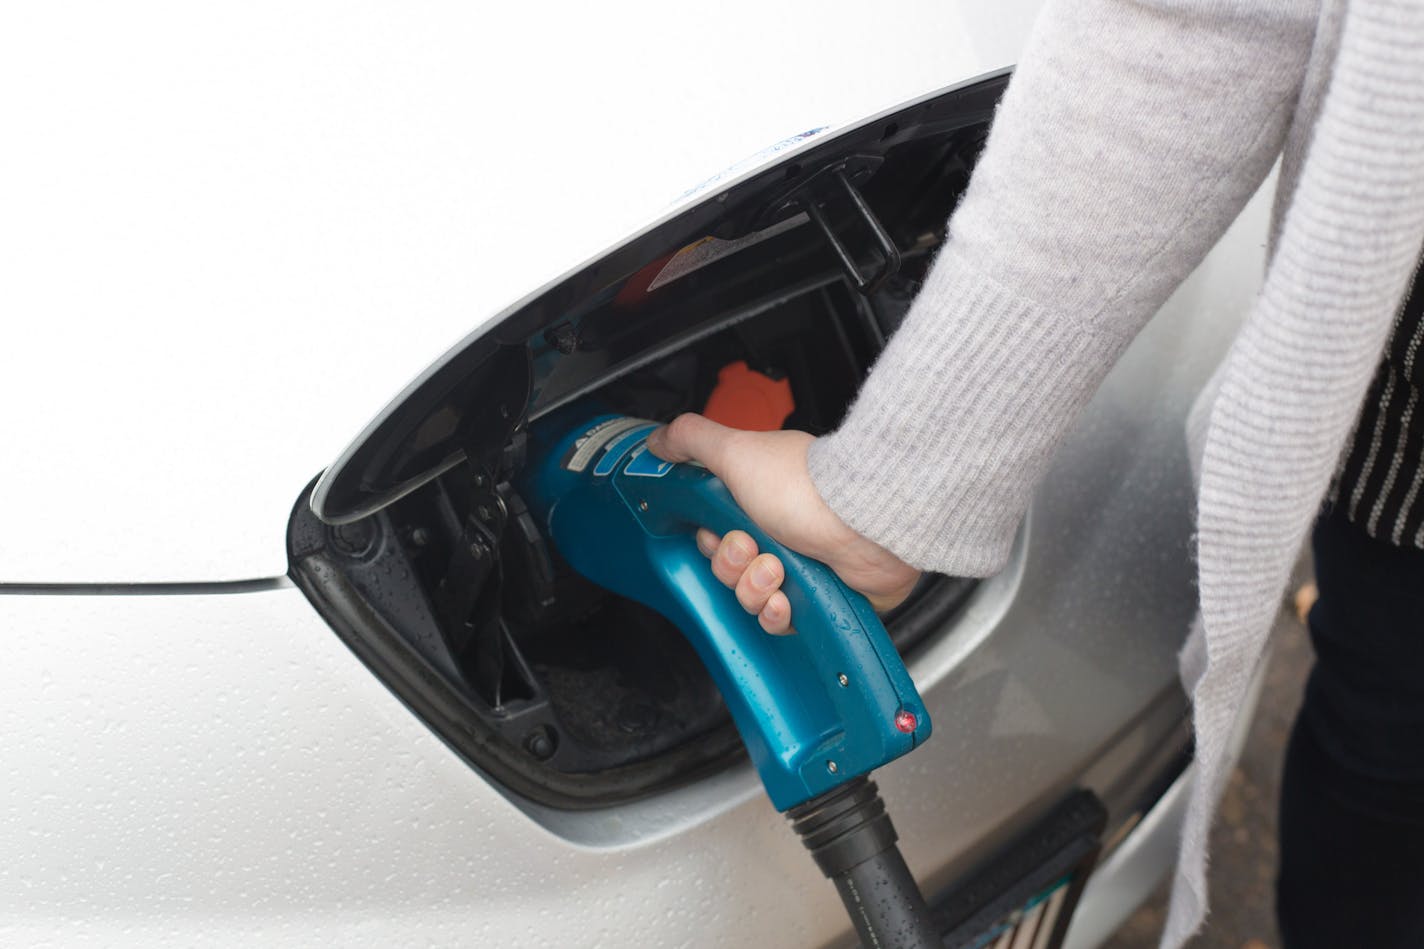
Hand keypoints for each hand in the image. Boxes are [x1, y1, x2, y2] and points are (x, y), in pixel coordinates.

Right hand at [645, 413, 919, 634]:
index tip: (718, 534)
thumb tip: (659, 442)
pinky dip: (779, 614)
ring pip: (752, 599)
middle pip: (730, 570)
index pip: (714, 536)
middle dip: (732, 566)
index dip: (710, 542)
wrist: (865, 521)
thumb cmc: (807, 487)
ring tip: (777, 572)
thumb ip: (692, 441)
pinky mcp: (824, 599)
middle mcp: (782, 533)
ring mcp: (805, 567)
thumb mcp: (736, 451)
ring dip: (755, 590)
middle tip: (751, 549)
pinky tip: (787, 600)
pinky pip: (783, 622)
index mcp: (759, 501)